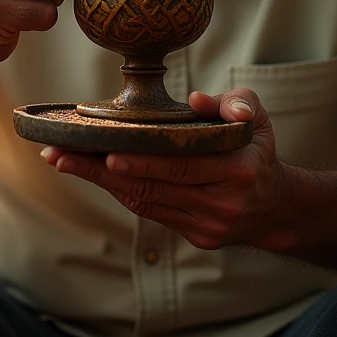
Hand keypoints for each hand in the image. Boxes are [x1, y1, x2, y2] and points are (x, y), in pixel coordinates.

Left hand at [41, 88, 286, 250]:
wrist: (274, 205)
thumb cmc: (256, 148)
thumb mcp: (257, 117)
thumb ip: (234, 103)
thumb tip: (197, 100)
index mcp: (237, 170)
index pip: (181, 164)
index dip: (143, 159)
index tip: (107, 149)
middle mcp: (221, 202)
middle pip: (152, 186)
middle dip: (101, 170)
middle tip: (61, 155)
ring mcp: (206, 224)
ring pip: (145, 201)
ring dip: (101, 182)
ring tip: (64, 161)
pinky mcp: (195, 236)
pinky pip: (151, 210)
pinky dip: (122, 192)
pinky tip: (96, 173)